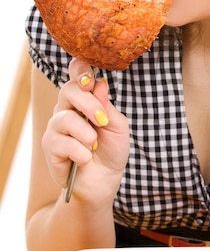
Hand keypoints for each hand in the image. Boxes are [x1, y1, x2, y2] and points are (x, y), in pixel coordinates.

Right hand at [42, 59, 129, 202]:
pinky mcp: (50, 146)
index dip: (79, 69)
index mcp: (84, 99)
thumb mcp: (118, 126)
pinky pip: (64, 143)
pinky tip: (85, 160)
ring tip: (94, 147)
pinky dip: (82, 153)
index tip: (89, 77)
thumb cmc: (112, 150)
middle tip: (103, 121)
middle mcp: (67, 108)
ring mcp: (56, 126)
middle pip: (68, 90)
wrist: (105, 180)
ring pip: (66, 119)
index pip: (76, 75)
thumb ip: (107, 106)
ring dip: (88, 136)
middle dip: (89, 105)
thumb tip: (98, 84)